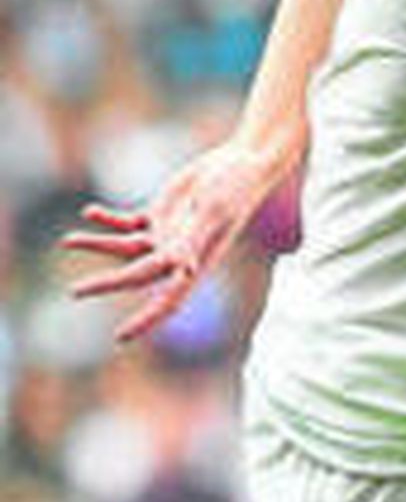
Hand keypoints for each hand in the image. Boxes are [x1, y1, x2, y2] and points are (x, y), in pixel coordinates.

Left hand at [61, 141, 281, 342]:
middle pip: (136, 277)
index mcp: (195, 262)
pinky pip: (128, 224)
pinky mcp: (161, 215)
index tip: (120, 337)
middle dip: (106, 284)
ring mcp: (168, 235)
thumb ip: (194, 238)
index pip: (168, 301)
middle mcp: (179, 255)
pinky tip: (90, 213)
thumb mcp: (213, 212)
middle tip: (76, 292)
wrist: (241, 164)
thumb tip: (181, 267)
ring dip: (97, 245)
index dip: (145, 321)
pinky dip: (108, 220)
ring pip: (124, 249)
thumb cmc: (235, 188)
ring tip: (68, 240)